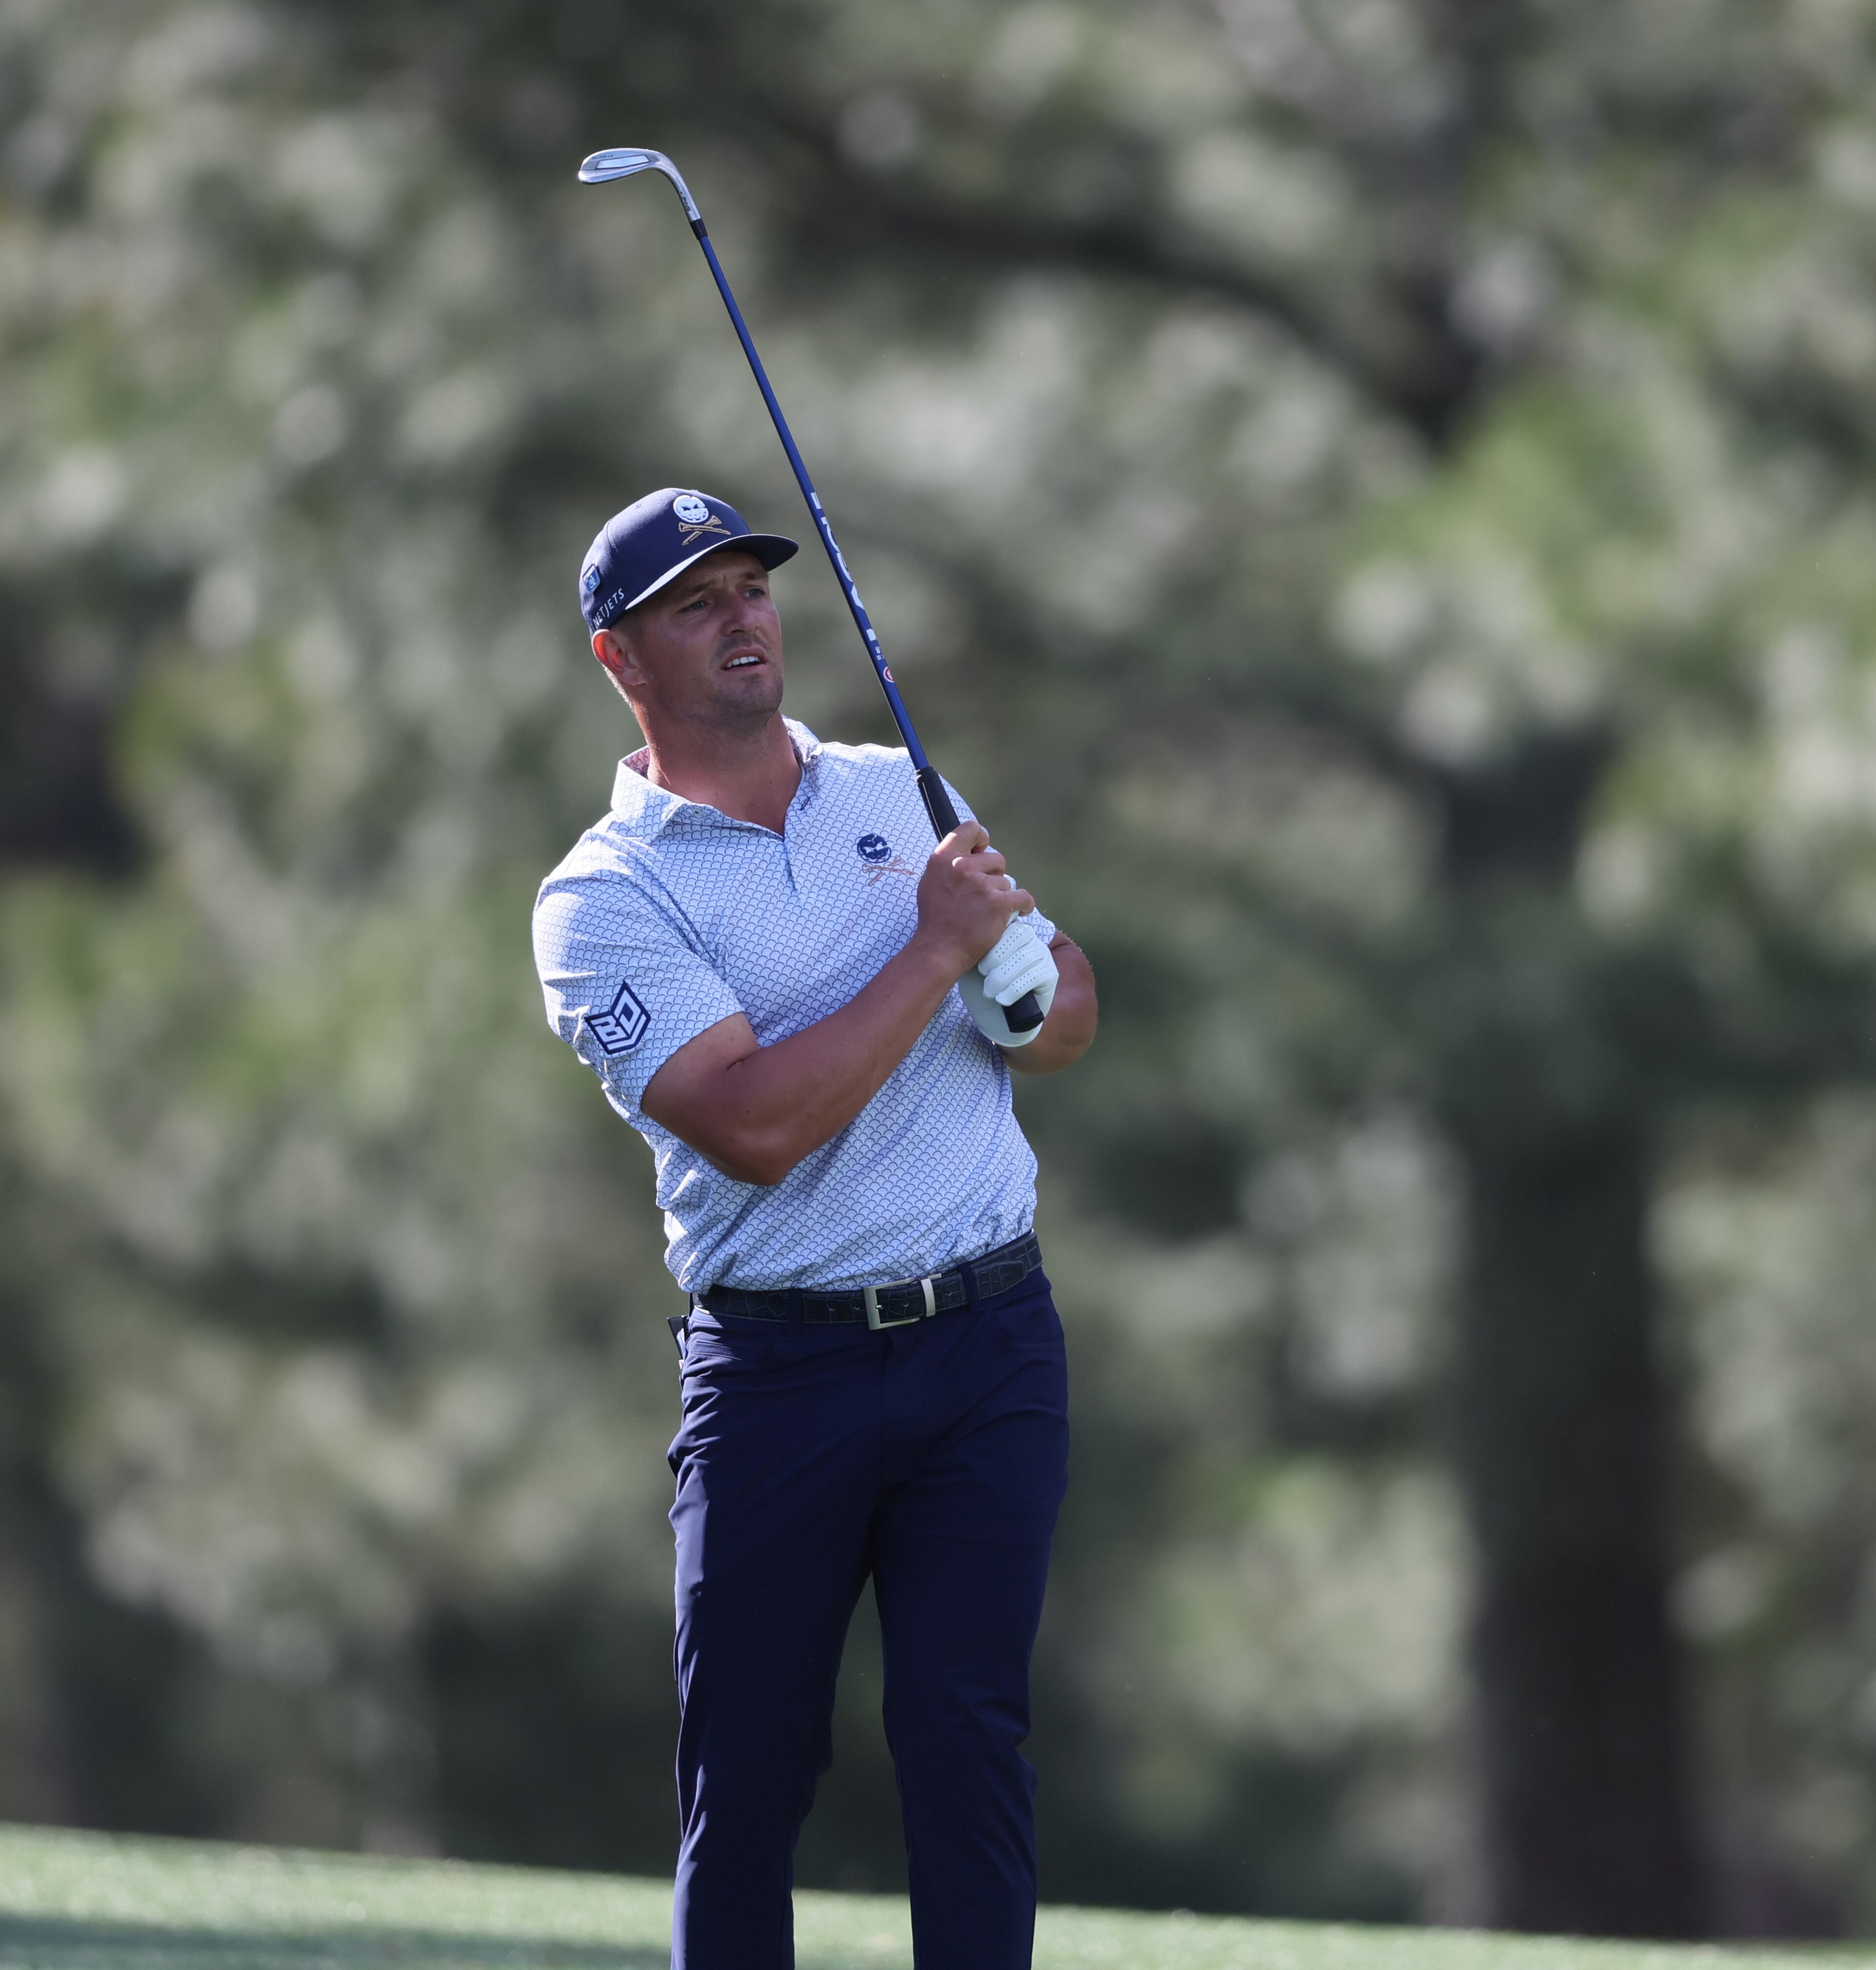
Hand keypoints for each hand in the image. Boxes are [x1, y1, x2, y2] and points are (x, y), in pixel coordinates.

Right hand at [914, 823, 1033, 972]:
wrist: (939, 949)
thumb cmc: (935, 918)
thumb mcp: (932, 880)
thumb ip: (950, 863)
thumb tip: (974, 854)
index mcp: (944, 858)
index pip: (971, 829)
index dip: (981, 840)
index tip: (981, 853)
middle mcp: (962, 867)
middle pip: (996, 859)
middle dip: (994, 875)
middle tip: (981, 894)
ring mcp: (982, 885)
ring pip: (1007, 882)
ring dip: (1001, 895)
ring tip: (986, 912)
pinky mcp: (998, 903)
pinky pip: (1023, 897)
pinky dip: (1024, 905)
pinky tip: (1019, 911)